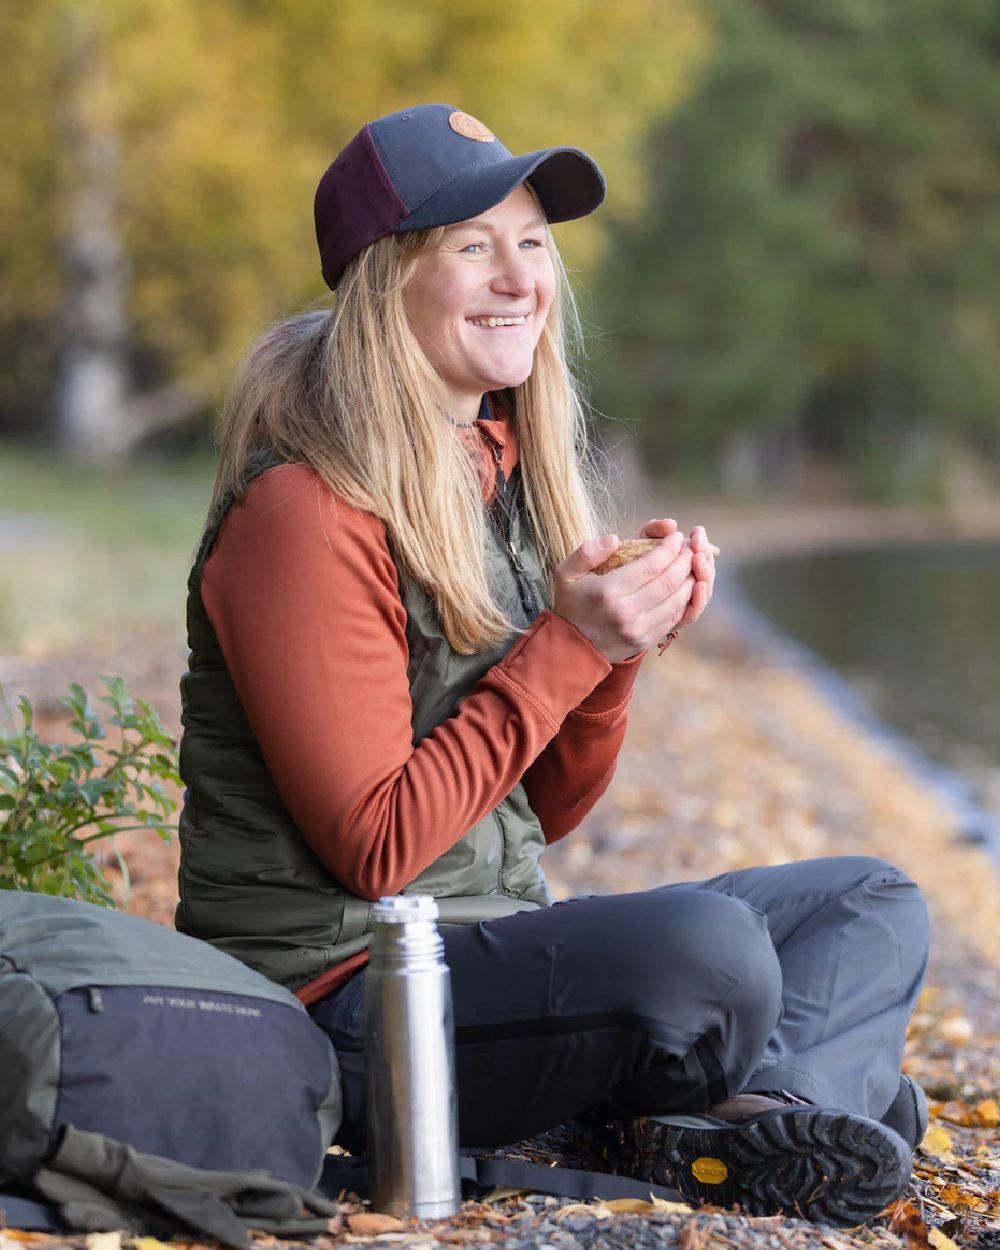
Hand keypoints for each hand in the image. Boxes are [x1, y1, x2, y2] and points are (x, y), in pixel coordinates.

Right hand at [550, 529, 695, 663]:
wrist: (571, 648)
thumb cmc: (571, 604)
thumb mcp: (566, 573)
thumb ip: (587, 552)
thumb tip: (614, 539)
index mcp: (608, 592)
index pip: (651, 566)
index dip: (669, 548)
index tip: (676, 536)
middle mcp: (626, 612)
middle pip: (669, 582)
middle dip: (685, 560)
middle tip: (691, 546)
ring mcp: (638, 630)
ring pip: (677, 600)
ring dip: (691, 579)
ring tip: (693, 563)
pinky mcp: (645, 641)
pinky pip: (674, 617)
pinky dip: (686, 599)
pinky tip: (687, 585)